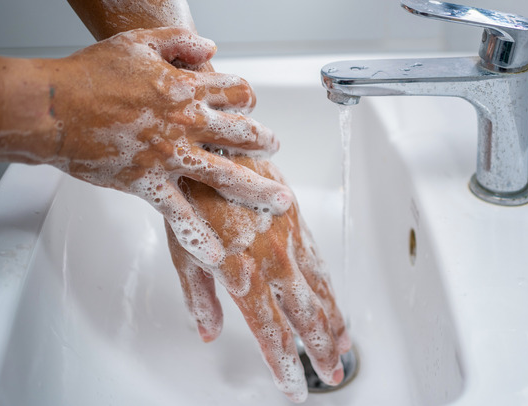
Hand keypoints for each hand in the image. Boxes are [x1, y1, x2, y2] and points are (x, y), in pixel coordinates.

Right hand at [47, 27, 292, 264]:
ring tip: (280, 201)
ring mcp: (170, 156)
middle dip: (264, 142)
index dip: (248, 98)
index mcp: (186, 88)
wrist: (52, 109)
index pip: (236, 92)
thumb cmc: (90, 73)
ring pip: (227, 175)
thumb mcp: (139, 42)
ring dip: (257, 189)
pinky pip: (179, 215)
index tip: (250, 104)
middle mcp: (186, 123)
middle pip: (242, 133)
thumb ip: (179, 41)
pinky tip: (217, 257)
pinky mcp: (147, 183)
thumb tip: (211, 47)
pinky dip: (198, 237)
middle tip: (275, 148)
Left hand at [166, 158, 350, 402]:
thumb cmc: (191, 194)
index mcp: (243, 273)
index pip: (271, 332)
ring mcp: (289, 240)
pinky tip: (334, 299)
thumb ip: (200, 295)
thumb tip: (207, 331)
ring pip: (320, 290)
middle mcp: (273, 260)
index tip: (294, 387)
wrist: (214, 146)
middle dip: (321, 349)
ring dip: (333, 320)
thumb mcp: (184, 250)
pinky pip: (318, 261)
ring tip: (343, 345)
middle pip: (306, 316)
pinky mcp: (296, 220)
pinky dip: (329, 286)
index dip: (285, 364)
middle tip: (332, 373)